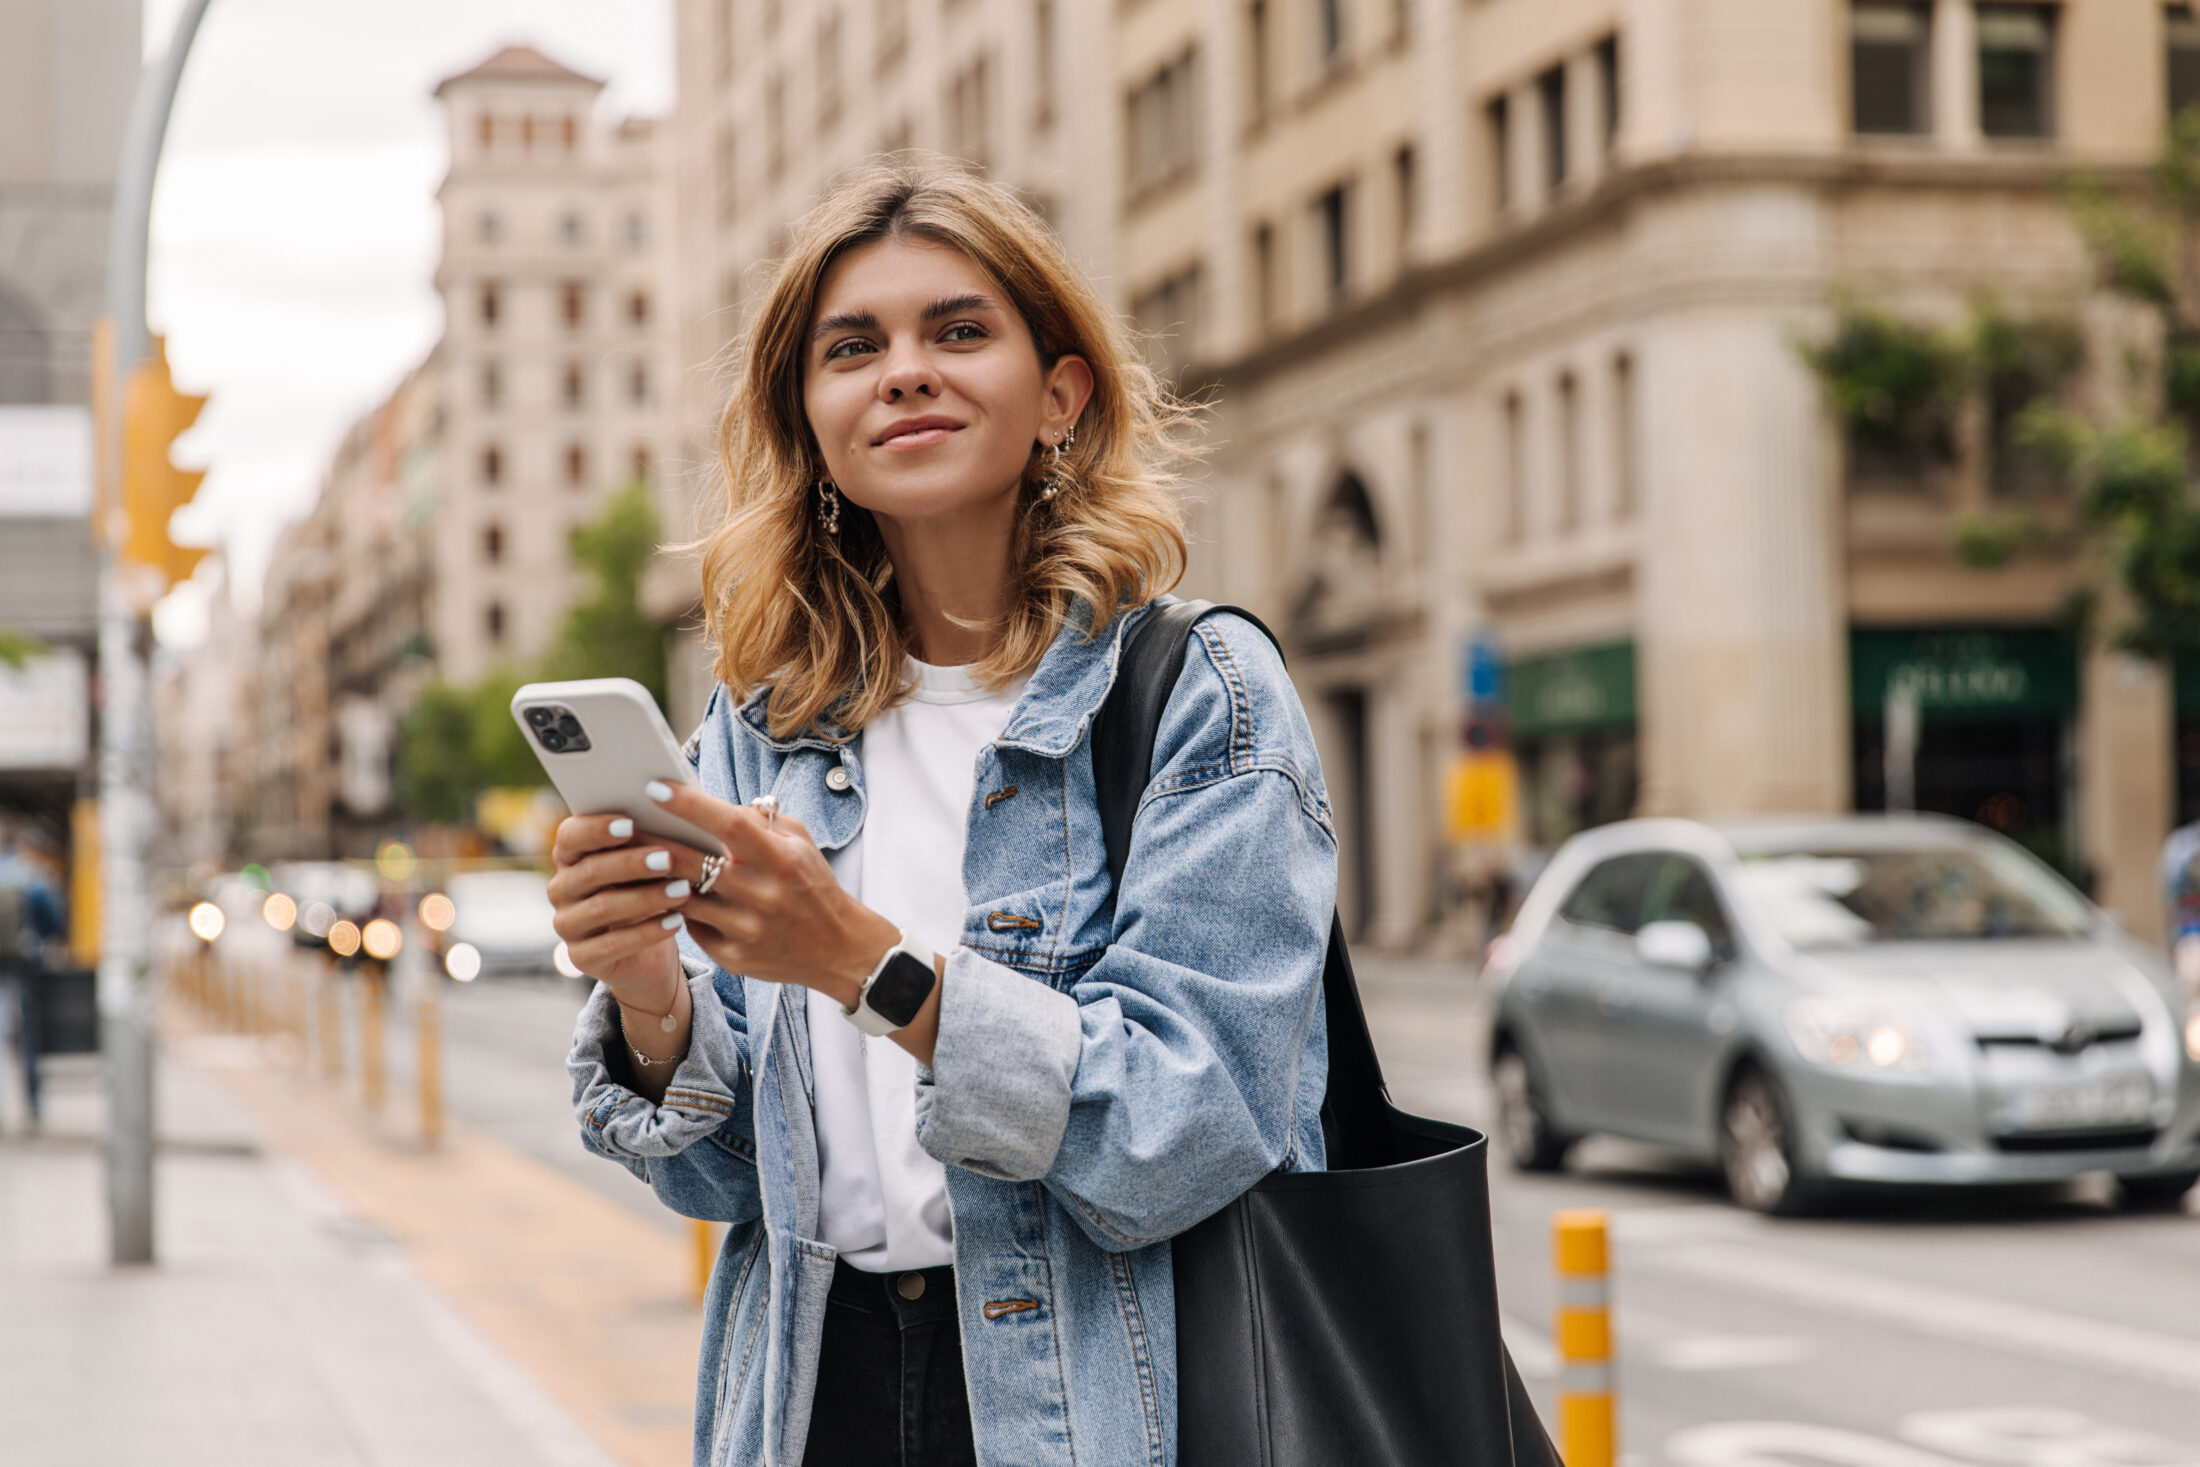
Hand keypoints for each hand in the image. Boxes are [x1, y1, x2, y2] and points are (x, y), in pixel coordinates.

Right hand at [548, 812, 714, 1013]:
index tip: (630, 823)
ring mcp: (567, 924)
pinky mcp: (581, 957)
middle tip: (669, 859)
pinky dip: (647, 932)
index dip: (596, 828)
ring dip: (646, 898)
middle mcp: (561, 889)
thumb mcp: (648, 862)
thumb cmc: (649, 890)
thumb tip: (674, 803)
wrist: (649, 951)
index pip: (570, 835)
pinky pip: (612, 944)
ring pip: (602, 908)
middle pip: (589, 871)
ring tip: (683, 890)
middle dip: (632, 863)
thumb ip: (649, 836)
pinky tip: (676, 922)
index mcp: (571, 856)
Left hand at [644, 780, 898, 1009]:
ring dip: (656, 878)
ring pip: (681, 897)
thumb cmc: (813, 885)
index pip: (727, 824)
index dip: (688, 805)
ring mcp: (744, 929)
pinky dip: (676, 909)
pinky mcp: (732, 956)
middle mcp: (761, 894)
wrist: (837, 948)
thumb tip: (709, 806)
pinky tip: (663, 897)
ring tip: (634, 860)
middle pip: (690, 863)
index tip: (655, 787)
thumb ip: (758, 820)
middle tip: (625, 826)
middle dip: (652, 842)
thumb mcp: (799, 842)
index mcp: (779, 859)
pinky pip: (690, 927)